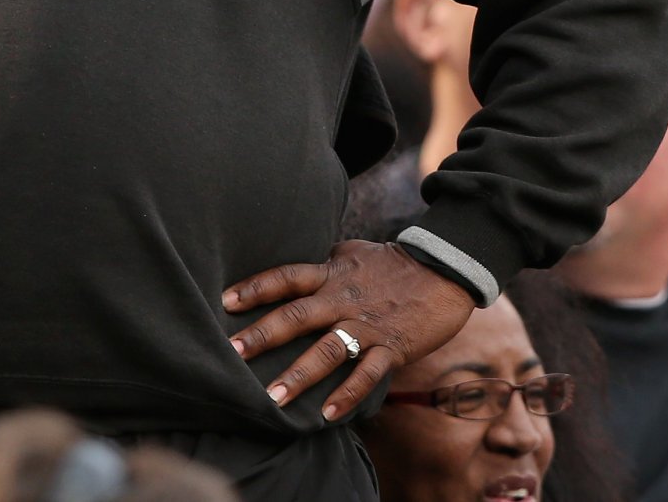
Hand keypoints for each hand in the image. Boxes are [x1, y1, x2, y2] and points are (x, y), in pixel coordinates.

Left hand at [223, 239, 475, 420]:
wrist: (443, 269)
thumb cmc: (390, 262)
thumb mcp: (349, 252)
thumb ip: (320, 262)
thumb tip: (288, 269)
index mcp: (330, 273)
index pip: (285, 277)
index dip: (254, 288)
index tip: (224, 301)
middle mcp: (343, 298)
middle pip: (297, 315)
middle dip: (263, 335)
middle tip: (232, 353)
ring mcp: (367, 324)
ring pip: (328, 350)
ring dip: (299, 375)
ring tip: (273, 398)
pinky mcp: (393, 347)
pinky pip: (367, 374)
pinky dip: (347, 395)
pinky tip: (326, 415)